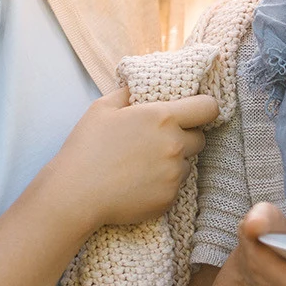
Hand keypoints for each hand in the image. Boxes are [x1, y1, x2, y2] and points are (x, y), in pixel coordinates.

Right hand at [41, 87, 218, 229]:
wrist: (76, 193)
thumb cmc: (86, 147)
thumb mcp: (102, 108)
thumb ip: (127, 92)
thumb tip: (137, 87)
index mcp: (162, 117)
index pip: (208, 107)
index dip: (203, 108)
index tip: (193, 112)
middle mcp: (175, 145)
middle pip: (200, 138)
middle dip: (185, 137)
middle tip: (158, 141)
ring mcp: (174, 174)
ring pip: (187, 164)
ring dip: (172, 162)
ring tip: (142, 165)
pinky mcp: (169, 198)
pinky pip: (175, 186)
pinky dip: (163, 184)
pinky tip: (138, 183)